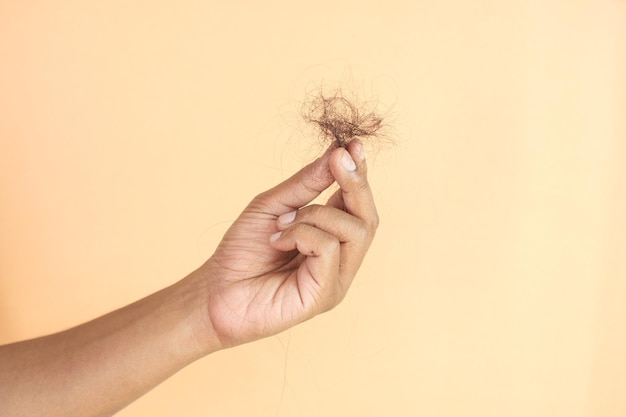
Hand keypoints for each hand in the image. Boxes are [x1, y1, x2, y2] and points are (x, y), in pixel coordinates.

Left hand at [198, 140, 378, 348]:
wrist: (213, 291)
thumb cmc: (242, 251)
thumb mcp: (274, 207)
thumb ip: (307, 185)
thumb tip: (338, 153)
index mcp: (332, 239)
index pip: (358, 205)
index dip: (359, 175)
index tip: (351, 145)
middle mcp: (340, 261)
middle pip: (369, 219)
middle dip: (355, 184)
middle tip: (338, 159)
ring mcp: (335, 280)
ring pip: (354, 230)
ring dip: (315, 214)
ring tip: (281, 224)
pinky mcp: (324, 296)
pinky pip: (329, 249)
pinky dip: (302, 234)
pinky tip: (277, 241)